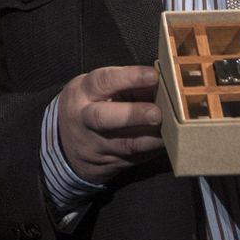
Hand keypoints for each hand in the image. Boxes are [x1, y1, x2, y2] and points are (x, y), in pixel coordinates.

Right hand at [55, 65, 164, 184]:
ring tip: (174, 128)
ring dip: (152, 137)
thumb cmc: (88, 105)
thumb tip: (161, 79)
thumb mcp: (96, 89)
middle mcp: (85, 120)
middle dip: (133, 115)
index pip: (103, 82)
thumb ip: (124, 84)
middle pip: (104, 118)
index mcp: (82, 93)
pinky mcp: (110, 164)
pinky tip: (170, 142)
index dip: (129, 77)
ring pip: (126, 144)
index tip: (153, 75)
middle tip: (157, 113)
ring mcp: (96, 146)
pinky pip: (137, 158)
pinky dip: (155, 150)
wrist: (66, 144)